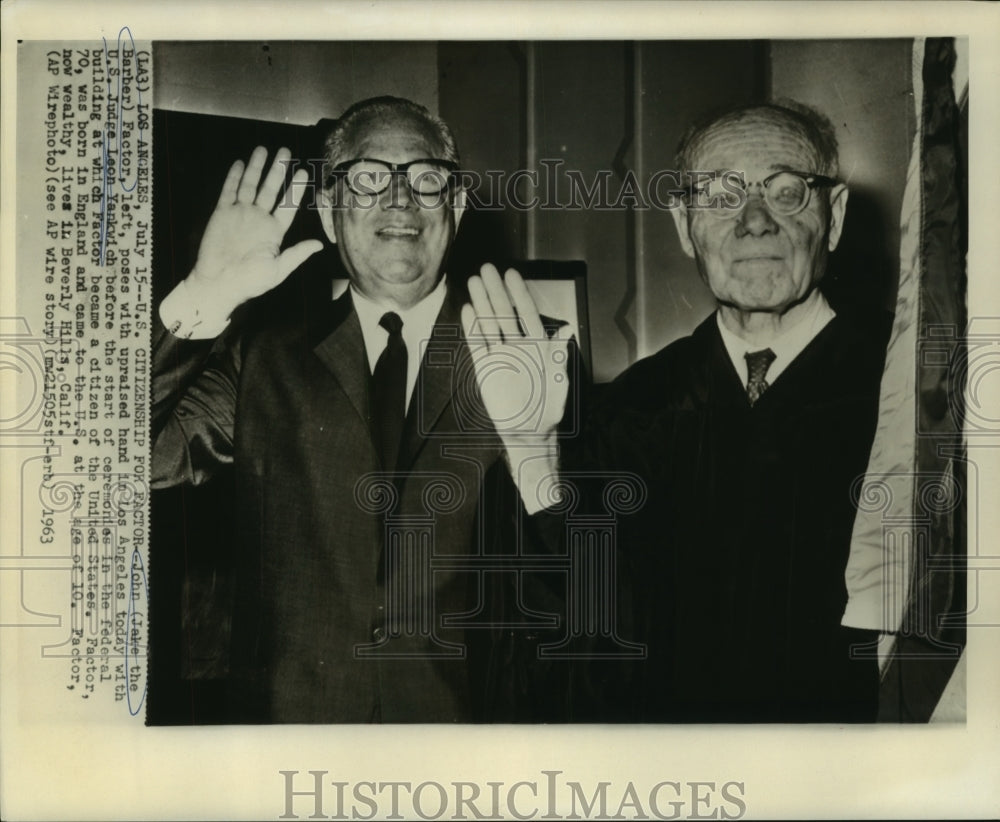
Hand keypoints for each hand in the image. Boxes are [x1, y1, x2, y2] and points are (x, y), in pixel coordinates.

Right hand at [188, 146, 322, 313]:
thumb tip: (320, 245)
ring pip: (250, 185)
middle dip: (277, 170)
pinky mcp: (222, 214)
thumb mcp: (278, 270)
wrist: (218, 284)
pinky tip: (240, 163)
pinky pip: (228, 191)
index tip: (303, 172)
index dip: (295, 189)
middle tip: (285, 151)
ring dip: (256, 167)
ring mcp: (240, 214)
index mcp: (274, 232)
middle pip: (270, 189)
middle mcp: (258, 219)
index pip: (287, 205)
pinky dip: (233, 177)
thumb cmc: (249, 282)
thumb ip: (297, 254)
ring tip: (263, 149)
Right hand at [461, 264, 572, 444]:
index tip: (511, 274)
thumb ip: (559, 355)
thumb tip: (568, 329)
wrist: (529, 432)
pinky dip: (472, 328)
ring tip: (473, 282)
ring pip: (489, 324)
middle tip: (486, 268)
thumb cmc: (549, 408)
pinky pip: (477, 345)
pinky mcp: (485, 369)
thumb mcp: (559, 381)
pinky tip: (467, 310)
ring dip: (481, 303)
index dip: (519, 294)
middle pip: (504, 313)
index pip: (526, 314)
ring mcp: (500, 356)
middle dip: (496, 291)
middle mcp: (518, 346)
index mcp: (538, 346)